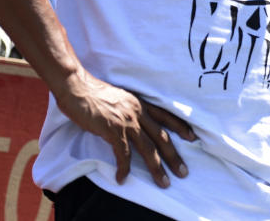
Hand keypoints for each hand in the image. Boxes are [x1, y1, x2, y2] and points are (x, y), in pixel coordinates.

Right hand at [54, 71, 196, 186]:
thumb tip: (133, 123)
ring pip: (147, 148)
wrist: (78, 88)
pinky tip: (122, 178)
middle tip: (183, 172)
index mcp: (141, 103)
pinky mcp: (112, 130)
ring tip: (163, 182)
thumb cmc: (94, 93)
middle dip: (174, 156)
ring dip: (156, 167)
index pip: (166, 116)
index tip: (192, 137)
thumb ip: (130, 109)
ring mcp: (127, 121)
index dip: (180, 127)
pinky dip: (124, 168)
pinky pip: (123, 153)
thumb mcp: (121, 98)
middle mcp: (138, 112)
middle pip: (161, 137)